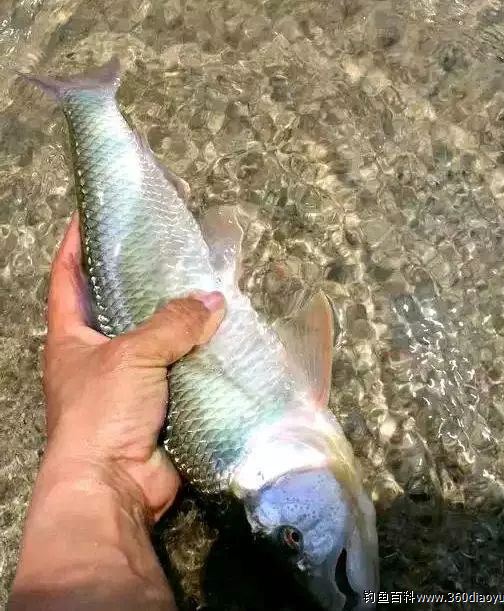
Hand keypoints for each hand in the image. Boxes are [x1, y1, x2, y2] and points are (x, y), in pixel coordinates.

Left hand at [43, 212, 224, 521]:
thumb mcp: (131, 355)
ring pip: (157, 337)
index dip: (76, 243)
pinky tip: (223, 334)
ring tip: (205, 285)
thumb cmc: (102, 411)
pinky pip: (182, 368)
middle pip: (118, 304)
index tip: (91, 214)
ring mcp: (130, 380)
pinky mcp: (159, 402)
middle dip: (139, 278)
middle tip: (169, 247)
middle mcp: (98, 354)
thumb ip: (172, 324)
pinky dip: (199, 353)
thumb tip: (213, 300)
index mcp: (72, 336)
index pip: (67, 277)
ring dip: (179, 318)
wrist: (114, 483)